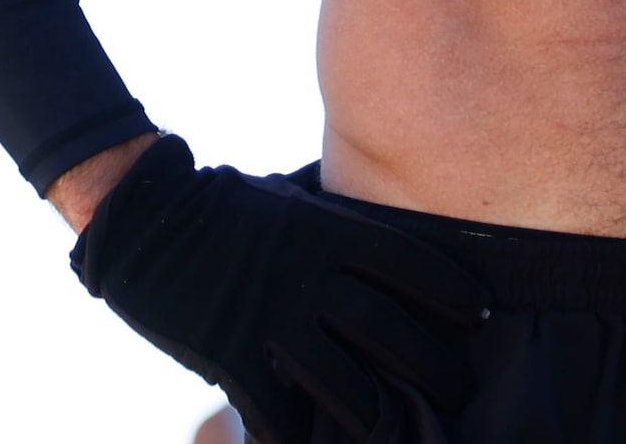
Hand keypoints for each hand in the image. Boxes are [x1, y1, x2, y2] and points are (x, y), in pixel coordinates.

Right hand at [69, 135, 487, 443]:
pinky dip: (296, 436)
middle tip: (457, 389)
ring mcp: (265, 313)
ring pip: (340, 377)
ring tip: (394, 430)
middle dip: (431, 363)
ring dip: (374, 412)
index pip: (406, 260)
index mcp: (322, 229)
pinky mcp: (227, 348)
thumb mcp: (287, 203)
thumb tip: (382, 248)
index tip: (483, 313)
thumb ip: (333, 228)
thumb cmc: (222, 207)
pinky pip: (273, 405)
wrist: (142, 215)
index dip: (451, 290)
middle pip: (385, 325)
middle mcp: (303, 271)